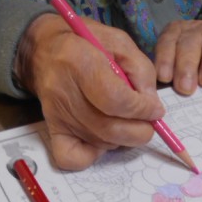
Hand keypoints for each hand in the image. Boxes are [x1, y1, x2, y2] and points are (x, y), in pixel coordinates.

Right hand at [16, 14, 165, 170]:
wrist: (45, 49)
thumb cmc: (86, 42)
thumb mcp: (120, 43)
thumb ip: (141, 71)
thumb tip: (151, 106)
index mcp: (80, 62)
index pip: (115, 100)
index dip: (142, 110)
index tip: (155, 109)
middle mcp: (64, 92)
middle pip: (109, 128)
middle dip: (140, 130)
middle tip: (148, 121)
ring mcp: (56, 114)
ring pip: (99, 143)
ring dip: (123, 138)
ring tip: (125, 120)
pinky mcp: (51, 129)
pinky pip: (71, 158)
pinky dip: (94, 155)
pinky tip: (104, 137)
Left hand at [154, 19, 201, 94]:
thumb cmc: (193, 68)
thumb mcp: (178, 70)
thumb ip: (171, 80)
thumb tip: (161, 103)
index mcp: (174, 35)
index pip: (166, 43)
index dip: (165, 60)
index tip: (165, 78)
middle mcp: (193, 30)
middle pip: (188, 44)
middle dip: (186, 66)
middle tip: (186, 88)